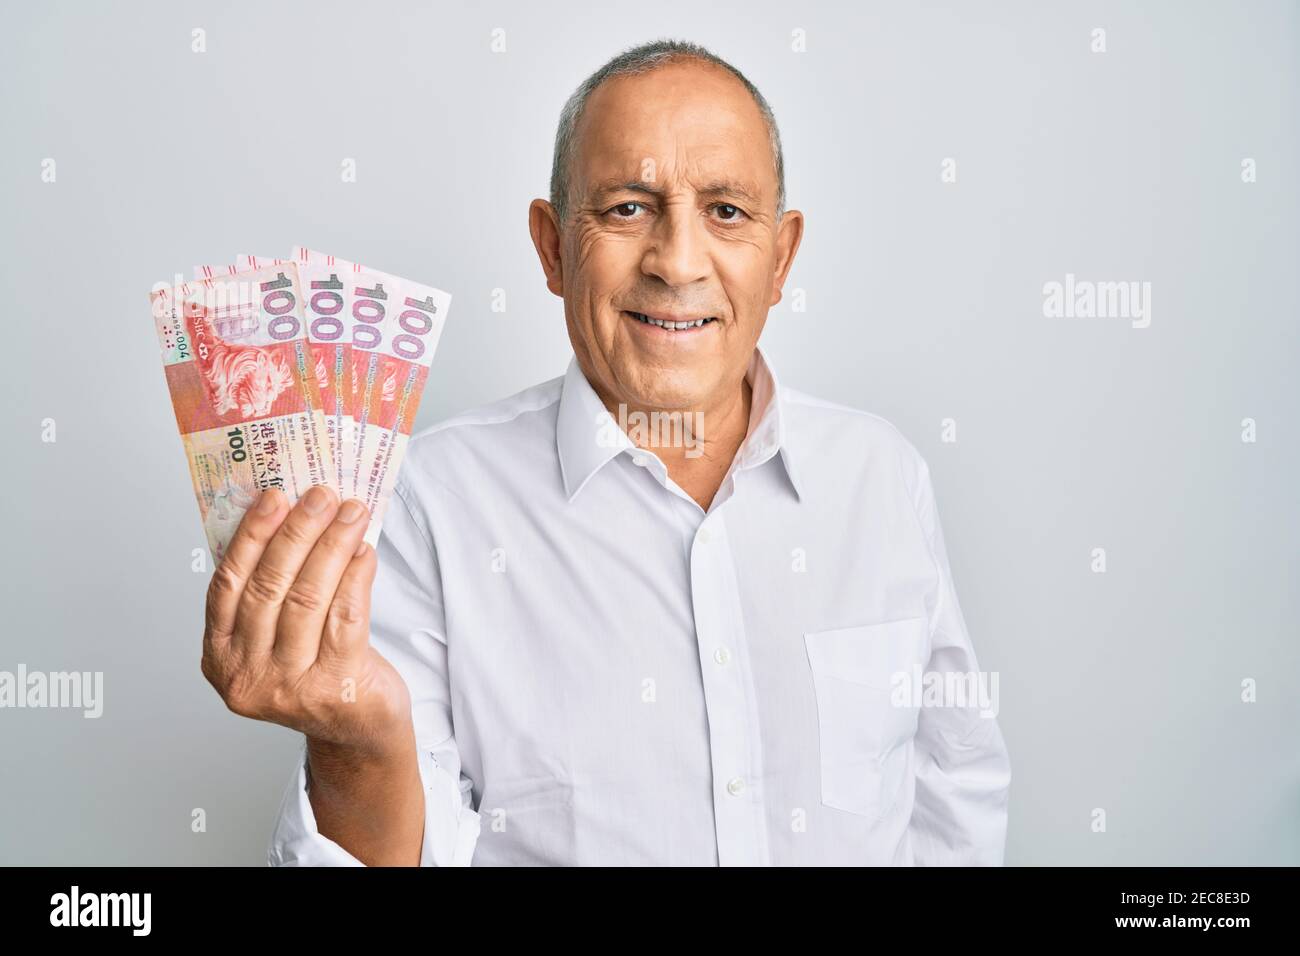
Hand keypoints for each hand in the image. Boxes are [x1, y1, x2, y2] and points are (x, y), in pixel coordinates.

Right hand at [201, 486, 411, 757]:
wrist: (358, 729)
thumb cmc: (318, 670)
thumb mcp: (277, 635)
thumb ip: (271, 589)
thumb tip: (289, 514)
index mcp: (219, 657)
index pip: (227, 585)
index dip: (251, 536)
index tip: (273, 496)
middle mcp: (247, 676)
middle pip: (269, 588)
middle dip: (297, 533)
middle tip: (320, 495)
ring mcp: (289, 687)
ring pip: (307, 599)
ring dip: (332, 546)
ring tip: (351, 512)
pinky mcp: (336, 689)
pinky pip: (345, 618)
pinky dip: (355, 577)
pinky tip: (364, 551)